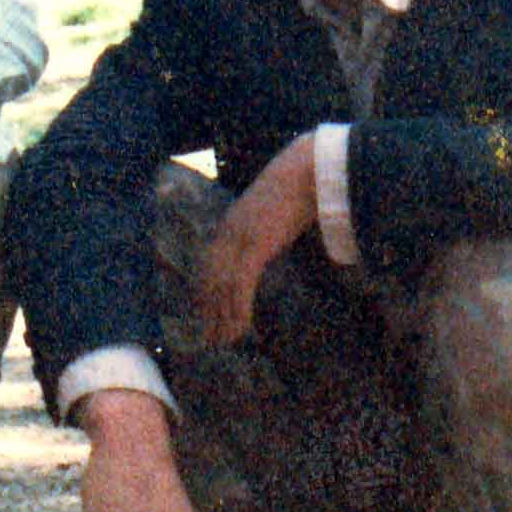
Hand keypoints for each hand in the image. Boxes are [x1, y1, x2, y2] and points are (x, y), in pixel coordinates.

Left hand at [194, 135, 320, 349]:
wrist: (308, 170)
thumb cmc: (298, 186)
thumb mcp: (273, 209)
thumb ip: (265, 225)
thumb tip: (272, 237)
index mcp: (231, 223)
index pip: (208, 264)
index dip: (204, 290)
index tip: (203, 312)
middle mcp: (228, 232)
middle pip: (210, 280)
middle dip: (208, 310)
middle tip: (209, 337)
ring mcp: (239, 239)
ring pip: (222, 288)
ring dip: (222, 318)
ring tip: (224, 341)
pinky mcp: (254, 247)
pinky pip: (241, 286)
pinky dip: (239, 310)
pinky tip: (240, 328)